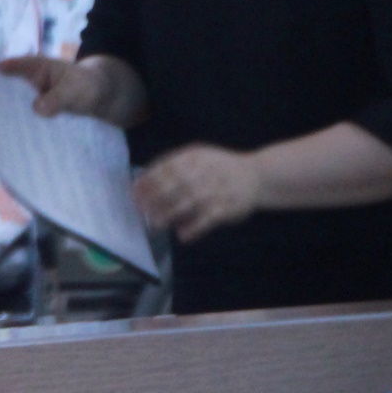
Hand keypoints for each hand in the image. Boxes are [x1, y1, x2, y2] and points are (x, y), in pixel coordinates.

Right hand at [0, 54, 104, 117]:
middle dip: (0, 95)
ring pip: (18, 103)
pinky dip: (23, 123)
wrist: (100, 99)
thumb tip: (37, 109)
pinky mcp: (37, 111)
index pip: (19, 65)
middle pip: (11, 85)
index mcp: (38, 67)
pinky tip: (17, 137)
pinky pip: (27, 116)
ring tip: (0, 127)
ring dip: (11, 113)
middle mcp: (30, 81)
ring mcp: (32, 96)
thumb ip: (57, 98)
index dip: (7, 68)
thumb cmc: (86, 85)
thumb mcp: (74, 90)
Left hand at [134, 145, 259, 242]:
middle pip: (176, 184)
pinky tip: (182, 236)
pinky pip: (208, 219)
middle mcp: (205, 171)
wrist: (257, 175)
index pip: (167, 167)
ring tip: (155, 224)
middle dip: (156, 198)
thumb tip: (142, 179)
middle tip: (141, 210)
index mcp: (194, 157)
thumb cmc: (218, 167)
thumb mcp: (198, 156)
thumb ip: (173, 165)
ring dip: (170, 214)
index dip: (149, 180)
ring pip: (190, 203)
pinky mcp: (228, 207)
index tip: (134, 192)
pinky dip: (195, 228)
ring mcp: (217, 189)